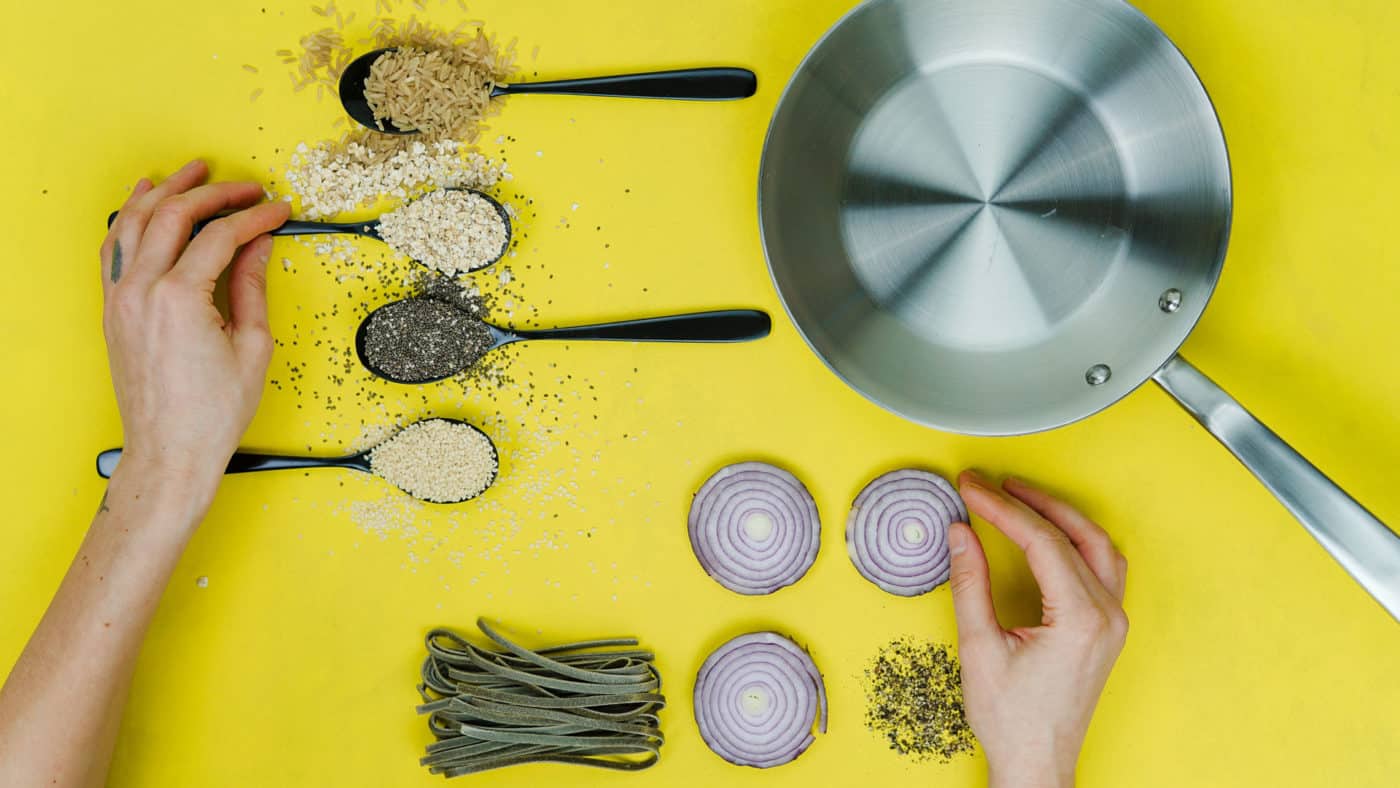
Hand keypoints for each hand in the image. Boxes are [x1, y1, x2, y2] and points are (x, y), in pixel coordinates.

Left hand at [100, 159, 289, 498]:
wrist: (170, 451)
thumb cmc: (210, 413)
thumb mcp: (252, 346)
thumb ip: (252, 286)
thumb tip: (258, 246)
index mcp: (180, 298)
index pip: (221, 235)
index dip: (255, 217)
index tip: (278, 211)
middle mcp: (142, 290)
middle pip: (175, 215)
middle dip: (214, 192)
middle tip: (245, 187)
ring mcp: (121, 297)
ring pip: (135, 221)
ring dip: (166, 190)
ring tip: (193, 173)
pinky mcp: (113, 308)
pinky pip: (114, 246)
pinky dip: (129, 216)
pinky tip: (144, 200)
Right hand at [948, 472, 1128, 787]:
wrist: (1037, 762)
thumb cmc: (1012, 718)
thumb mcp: (980, 647)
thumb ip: (970, 583)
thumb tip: (962, 534)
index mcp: (1079, 618)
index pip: (1041, 541)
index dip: (1001, 508)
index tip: (971, 489)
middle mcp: (1106, 616)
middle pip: (1075, 534)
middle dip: (1031, 501)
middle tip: (991, 483)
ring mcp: (1112, 623)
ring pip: (1096, 546)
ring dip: (1060, 516)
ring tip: (1020, 497)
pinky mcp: (1106, 629)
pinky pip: (1101, 568)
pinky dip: (1075, 541)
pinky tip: (1049, 534)